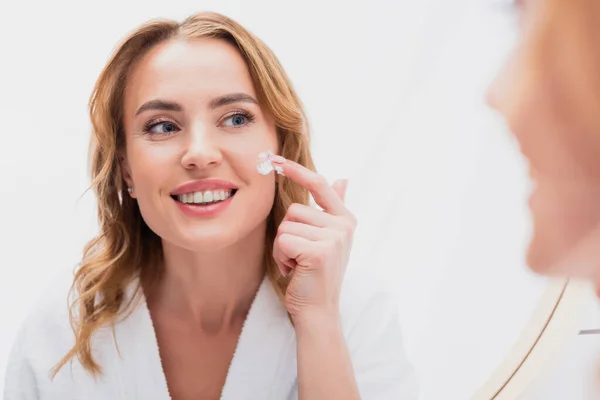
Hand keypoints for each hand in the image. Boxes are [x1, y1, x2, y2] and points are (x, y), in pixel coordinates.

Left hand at [270, 156, 356, 321]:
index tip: (274, 160)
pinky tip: (294, 271)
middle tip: (298, 256)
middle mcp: (343, 226)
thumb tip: (343, 179)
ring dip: (282, 247)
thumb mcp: (328, 238)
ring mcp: (334, 238)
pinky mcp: (319, 252)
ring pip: (286, 226)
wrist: (317, 311)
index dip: (296, 171)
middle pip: (294, 210)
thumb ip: (334, 207)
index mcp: (345, 219)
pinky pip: (283, 240)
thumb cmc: (316, 274)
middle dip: (287, 234)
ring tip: (297, 264)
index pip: (319, 185)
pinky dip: (281, 257)